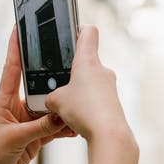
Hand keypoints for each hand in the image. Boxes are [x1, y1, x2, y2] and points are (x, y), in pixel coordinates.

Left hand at [0, 27, 75, 163]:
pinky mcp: (34, 138)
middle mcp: (16, 108)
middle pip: (38, 87)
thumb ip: (39, 127)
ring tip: (79, 101)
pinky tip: (76, 127)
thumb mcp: (15, 139)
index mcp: (4, 101)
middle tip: (70, 66)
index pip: (11, 68)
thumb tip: (62, 116)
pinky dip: (64, 128)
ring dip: (63, 108)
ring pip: (50, 109)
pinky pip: (53, 128)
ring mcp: (26, 122)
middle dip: (53, 78)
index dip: (15, 46)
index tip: (20, 26)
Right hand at [45, 25, 133, 144]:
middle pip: (86, 61)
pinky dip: (86, 104)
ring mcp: (110, 86)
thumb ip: (50, 95)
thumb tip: (52, 100)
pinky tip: (77, 117)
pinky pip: (96, 98)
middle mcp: (102, 70)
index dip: (78, 29)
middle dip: (71, 70)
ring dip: (78, 90)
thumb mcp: (56, 101)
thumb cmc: (85, 112)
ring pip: (90, 82)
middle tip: (58, 81)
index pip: (88, 32)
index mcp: (87, 61)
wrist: (108, 134)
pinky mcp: (113, 102)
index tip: (70, 32)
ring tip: (66, 105)